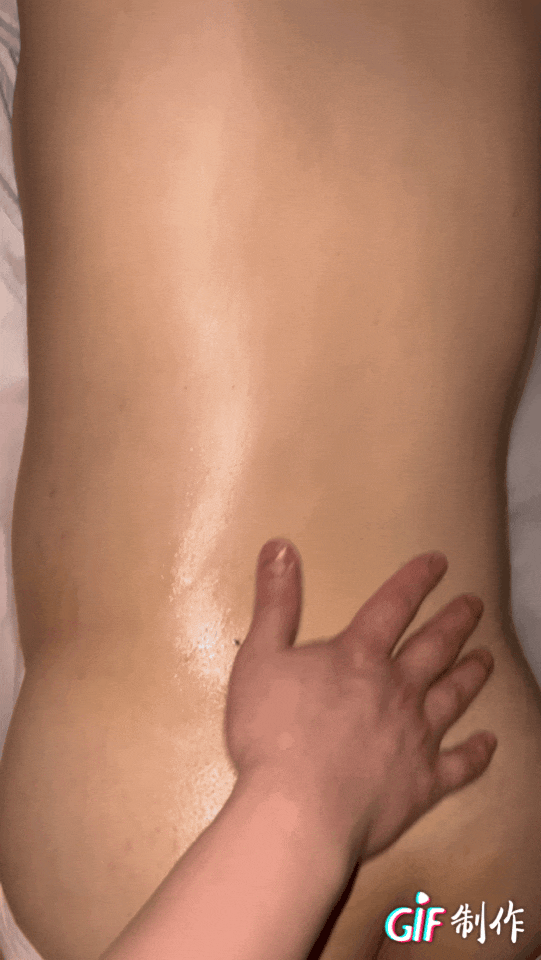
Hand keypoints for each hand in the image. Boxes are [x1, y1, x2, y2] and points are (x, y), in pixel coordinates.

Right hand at [225, 539, 496, 863]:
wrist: (298, 812)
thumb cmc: (271, 733)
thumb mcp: (260, 657)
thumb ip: (275, 601)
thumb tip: (280, 546)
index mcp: (358, 656)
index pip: (393, 605)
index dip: (416, 580)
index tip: (439, 562)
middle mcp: (397, 688)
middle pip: (434, 647)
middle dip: (456, 622)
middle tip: (474, 605)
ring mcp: (416, 735)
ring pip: (453, 696)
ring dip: (471, 674)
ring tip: (486, 658)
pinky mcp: (423, 782)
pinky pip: (460, 764)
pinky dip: (477, 753)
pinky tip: (490, 743)